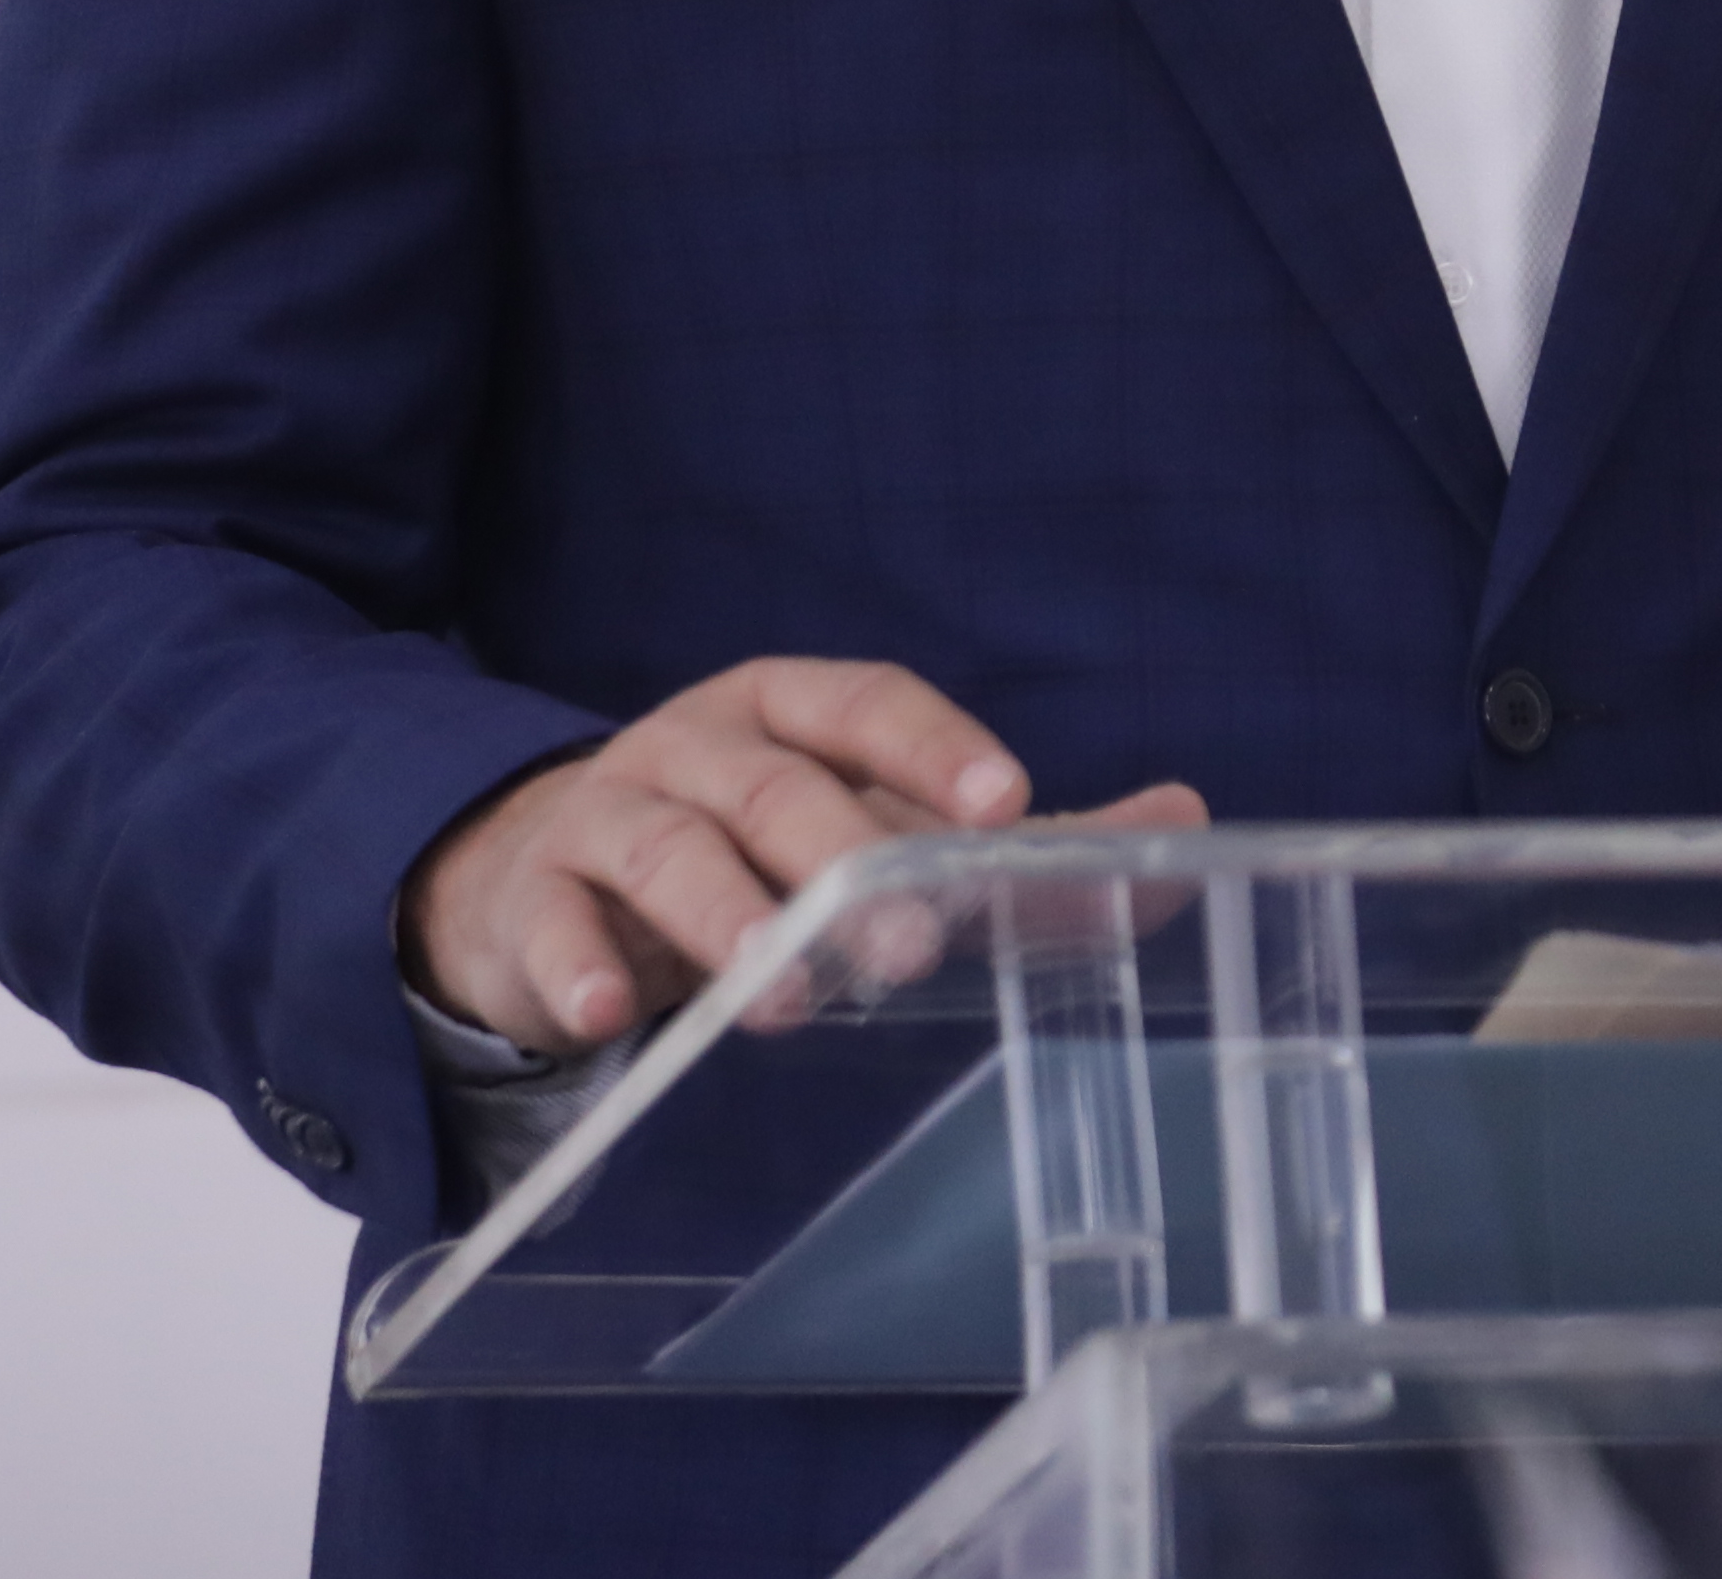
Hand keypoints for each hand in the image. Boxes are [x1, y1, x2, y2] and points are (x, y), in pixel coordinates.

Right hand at [399, 654, 1189, 1052]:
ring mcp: (608, 813)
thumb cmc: (757, 844)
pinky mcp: (535, 901)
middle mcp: (699, 741)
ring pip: (666, 849)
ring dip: (723, 921)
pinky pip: (553, 926)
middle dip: (837, 857)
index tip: (1004, 803)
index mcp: (793, 708)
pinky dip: (575, 969)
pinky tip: (605, 1017)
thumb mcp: (878, 828)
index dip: (934, 746)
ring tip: (778, 999)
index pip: (867, 703)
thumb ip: (1023, 842)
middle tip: (904, 943)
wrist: (553, 875)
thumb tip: (1185, 820)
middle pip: (771, 783)